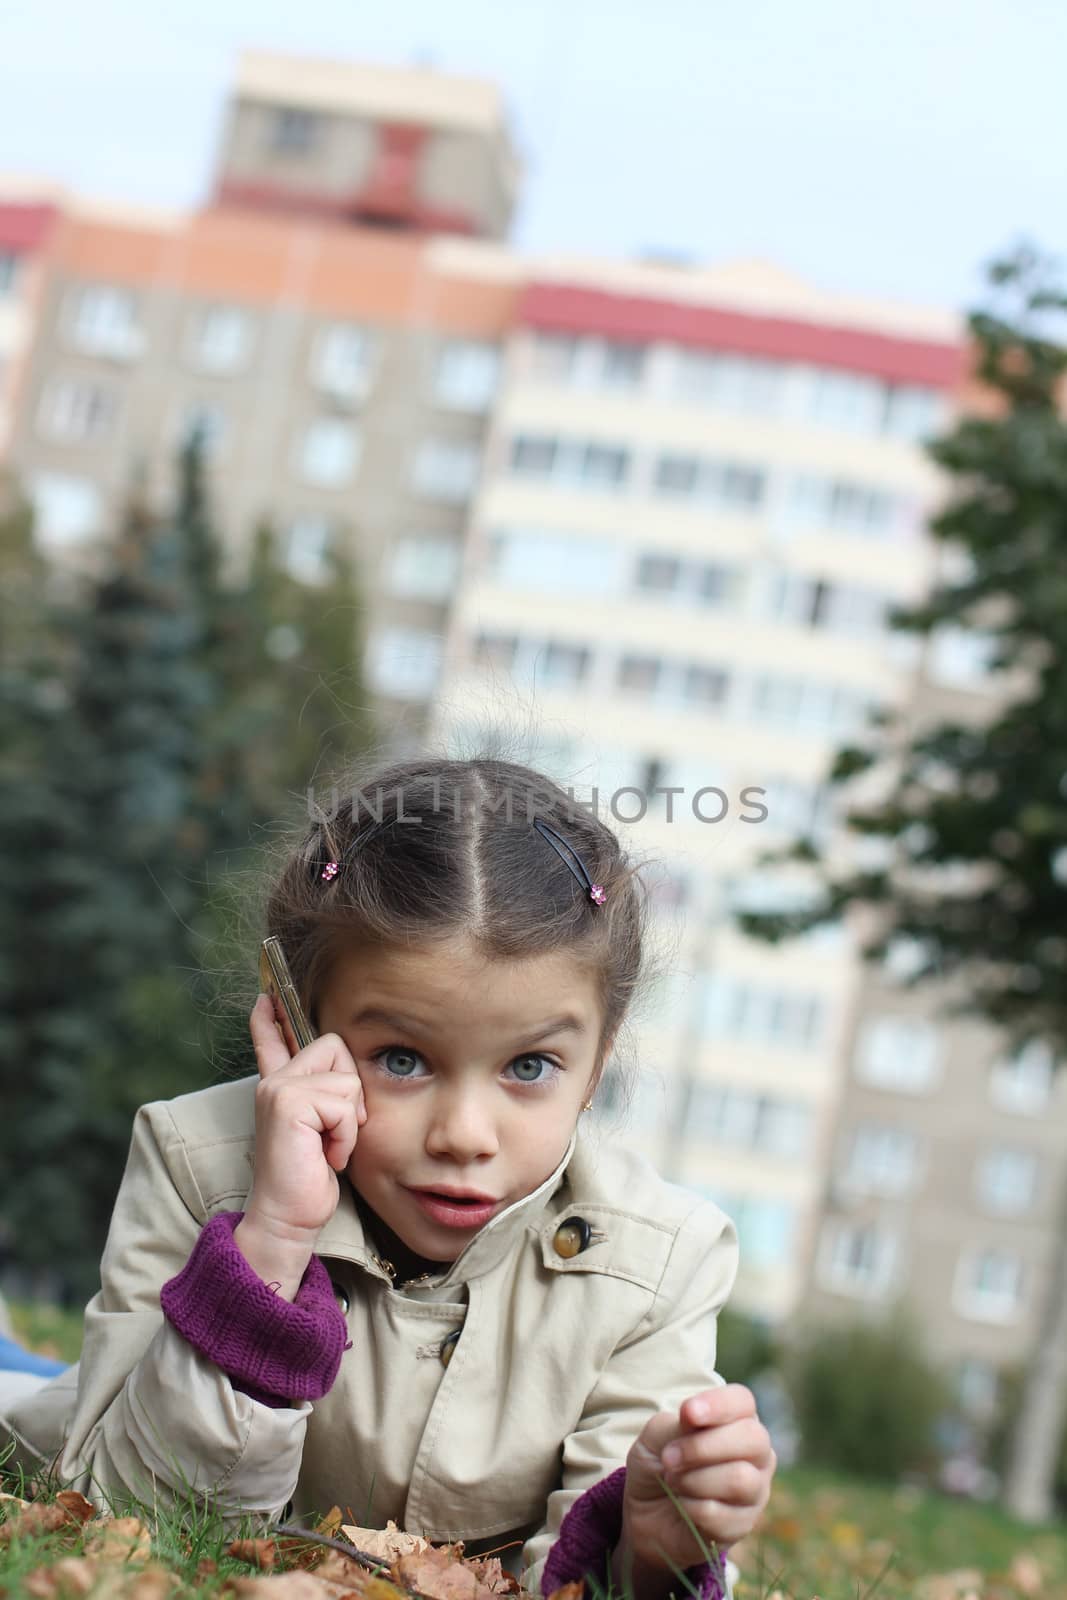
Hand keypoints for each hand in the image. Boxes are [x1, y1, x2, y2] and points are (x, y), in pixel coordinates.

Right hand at [244, 992, 368, 1244]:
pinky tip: (325, 1156)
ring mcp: (278, 1090)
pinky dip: (345, 1135)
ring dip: (350, 1121)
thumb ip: (325, 1099)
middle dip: (351, 1090)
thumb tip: (345, 1074)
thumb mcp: (323, 1130)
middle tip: (333, 1131)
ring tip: (327, 1147)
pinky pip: (344, 1104)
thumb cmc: (310, 1178)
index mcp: (280, 1087)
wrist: (289, 1217)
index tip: (266, 994)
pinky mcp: (288, 1103)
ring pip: (346, 1079)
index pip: (272, 1040)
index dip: (270, 1017)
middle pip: (336, 1046)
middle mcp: (274, 1082)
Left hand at [621, 1385, 776, 1573]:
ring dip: (695, 1480)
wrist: (647, 1514)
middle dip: (702, 1447)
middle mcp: (755, 1452)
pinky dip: (692, 1508)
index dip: (718, 1405)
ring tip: (673, 1481)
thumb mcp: (655, 1437)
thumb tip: (691, 1417)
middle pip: (753, 1439)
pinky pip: (724, 1515)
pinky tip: (682, 1505)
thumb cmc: (659, 1464)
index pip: (742, 1401)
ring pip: (741, 1479)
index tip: (687, 1413)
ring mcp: (755, 1490)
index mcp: (737, 1419)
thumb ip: (675, 1425)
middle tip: (669, 1457)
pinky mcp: (744, 1524)